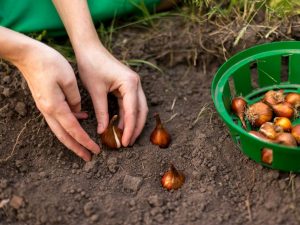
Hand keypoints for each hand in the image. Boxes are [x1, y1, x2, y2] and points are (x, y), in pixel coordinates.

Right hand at [16, 40, 99, 160]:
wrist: (27, 55)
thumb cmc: (49, 63)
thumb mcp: (68, 79)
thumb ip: (75, 99)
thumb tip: (79, 112)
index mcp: (56, 106)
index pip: (74, 130)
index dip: (85, 142)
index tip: (96, 150)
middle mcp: (48, 111)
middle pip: (64, 136)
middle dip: (77, 148)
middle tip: (89, 157)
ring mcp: (45, 107)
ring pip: (60, 130)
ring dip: (72, 140)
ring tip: (84, 146)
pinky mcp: (45, 102)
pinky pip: (58, 119)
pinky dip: (68, 125)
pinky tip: (80, 120)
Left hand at [76, 45, 147, 146]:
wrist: (89, 48)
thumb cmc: (91, 65)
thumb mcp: (96, 91)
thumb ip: (102, 112)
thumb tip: (103, 131)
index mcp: (130, 83)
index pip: (133, 111)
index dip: (130, 129)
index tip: (125, 142)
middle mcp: (136, 84)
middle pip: (141, 111)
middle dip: (136, 128)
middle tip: (128, 143)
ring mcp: (133, 84)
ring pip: (138, 108)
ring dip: (133, 123)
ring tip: (125, 137)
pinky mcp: (128, 86)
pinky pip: (130, 104)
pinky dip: (127, 115)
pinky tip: (121, 126)